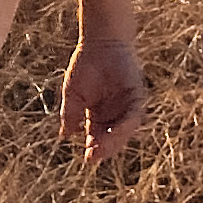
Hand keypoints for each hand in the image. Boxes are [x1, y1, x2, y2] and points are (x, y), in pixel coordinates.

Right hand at [61, 37, 148, 160]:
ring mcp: (127, 107)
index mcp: (99, 117)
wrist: (98, 44)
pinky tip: (116, 130)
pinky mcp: (137, 97)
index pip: (98, 138)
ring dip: (115, 140)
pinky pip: (134, 116)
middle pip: (113, 138)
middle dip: (105, 149)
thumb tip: (65, 135)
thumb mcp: (73, 95)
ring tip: (102, 147)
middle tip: (94, 156)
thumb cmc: (84, 66)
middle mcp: (115, 115)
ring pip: (125, 131)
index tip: (87, 158)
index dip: (94, 149)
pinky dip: (126, 125)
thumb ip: (70, 115)